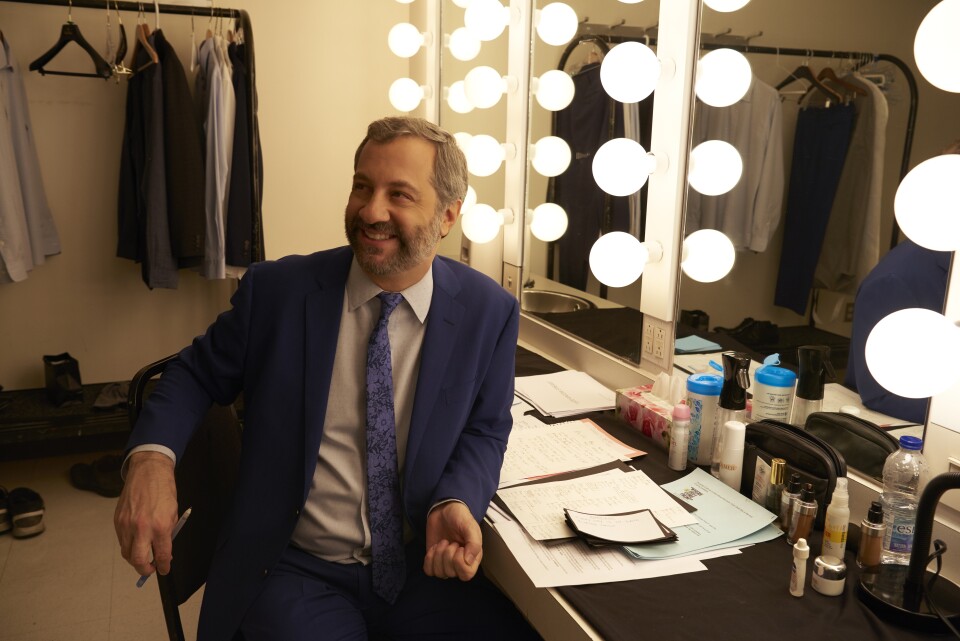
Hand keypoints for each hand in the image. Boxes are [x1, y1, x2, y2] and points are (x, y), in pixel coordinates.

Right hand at [114, 451, 177, 577]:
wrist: (149, 471)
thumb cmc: (163, 490)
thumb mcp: (173, 513)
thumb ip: (168, 533)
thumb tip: (164, 551)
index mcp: (160, 525)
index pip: (161, 554)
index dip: (163, 566)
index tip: (164, 570)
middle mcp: (141, 527)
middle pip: (138, 560)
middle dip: (144, 570)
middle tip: (150, 570)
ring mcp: (126, 524)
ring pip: (126, 552)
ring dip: (134, 558)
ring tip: (143, 557)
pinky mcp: (117, 520)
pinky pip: (121, 540)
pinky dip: (128, 545)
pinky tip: (136, 542)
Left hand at [423, 501, 481, 580]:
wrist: (444, 510)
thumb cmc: (460, 517)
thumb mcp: (470, 526)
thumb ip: (474, 543)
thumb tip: (468, 561)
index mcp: (473, 558)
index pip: (466, 574)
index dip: (459, 562)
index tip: (459, 546)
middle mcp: (460, 564)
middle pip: (451, 573)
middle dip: (447, 554)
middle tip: (450, 541)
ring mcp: (446, 563)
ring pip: (439, 573)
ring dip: (438, 555)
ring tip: (443, 542)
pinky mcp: (434, 560)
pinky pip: (429, 571)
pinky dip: (429, 559)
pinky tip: (434, 547)